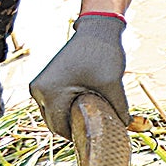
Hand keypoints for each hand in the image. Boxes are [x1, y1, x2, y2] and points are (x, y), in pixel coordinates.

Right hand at [29, 14, 128, 138]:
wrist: (97, 29)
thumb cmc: (103, 54)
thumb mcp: (113, 85)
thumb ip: (119, 110)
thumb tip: (127, 130)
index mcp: (49, 93)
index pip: (61, 128)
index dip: (80, 136)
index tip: (100, 137)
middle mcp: (38, 91)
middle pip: (55, 123)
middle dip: (76, 128)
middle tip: (99, 128)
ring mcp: (39, 86)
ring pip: (55, 115)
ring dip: (72, 118)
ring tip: (95, 115)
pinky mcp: (46, 82)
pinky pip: (55, 104)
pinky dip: (69, 108)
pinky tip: (87, 106)